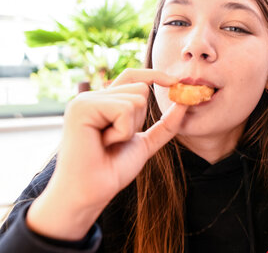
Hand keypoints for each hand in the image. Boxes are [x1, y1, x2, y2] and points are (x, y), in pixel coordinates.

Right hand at [26, 69, 186, 239]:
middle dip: (138, 119)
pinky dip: (121, 131)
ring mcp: (85, 100)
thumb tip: (184, 104)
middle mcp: (92, 97)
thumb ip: (164, 124)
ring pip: (135, 98)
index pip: (133, 77)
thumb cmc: (112, 170)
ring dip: (129, 128)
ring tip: (107, 143)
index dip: (154, 75)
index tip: (175, 81)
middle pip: (141, 89)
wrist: (91, 192)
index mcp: (104, 102)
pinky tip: (103, 143)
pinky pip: (123, 109)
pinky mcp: (82, 107)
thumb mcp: (145, 143)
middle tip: (115, 141)